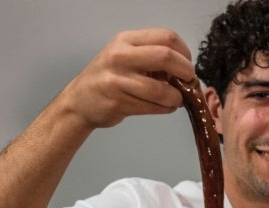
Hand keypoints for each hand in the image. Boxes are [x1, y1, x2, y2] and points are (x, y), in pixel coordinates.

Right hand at [58, 28, 194, 128]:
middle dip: (185, 71)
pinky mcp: (117, 102)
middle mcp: (120, 56)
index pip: (166, 37)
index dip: (185, 52)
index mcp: (126, 40)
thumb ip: (152, 57)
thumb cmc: (108, 77)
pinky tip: (166, 107)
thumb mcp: (126, 56)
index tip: (188, 64)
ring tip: (177, 99)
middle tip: (189, 81)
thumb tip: (184, 68)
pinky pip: (152, 107)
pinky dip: (166, 108)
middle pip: (166, 57)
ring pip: (161, 89)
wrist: (79, 100)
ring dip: (176, 97)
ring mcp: (117, 80)